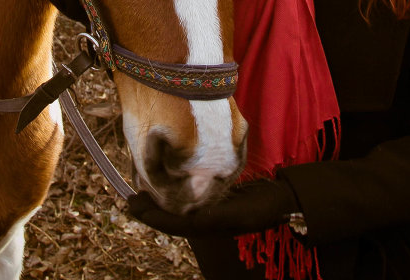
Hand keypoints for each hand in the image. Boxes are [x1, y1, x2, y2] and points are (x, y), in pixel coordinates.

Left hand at [127, 179, 298, 237]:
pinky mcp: (211, 201)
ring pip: (174, 209)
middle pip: (167, 218)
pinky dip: (171, 192)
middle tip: (130, 196)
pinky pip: (185, 199)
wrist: (279, 200)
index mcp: (205, 227)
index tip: (132, 202)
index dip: (149, 215)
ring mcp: (206, 212)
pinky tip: (165, 181)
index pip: (170, 224)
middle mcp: (202, 221)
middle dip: (148, 209)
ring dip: (157, 200)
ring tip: (142, 187)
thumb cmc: (261, 207)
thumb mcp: (240, 213)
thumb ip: (216, 217)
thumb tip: (194, 220)